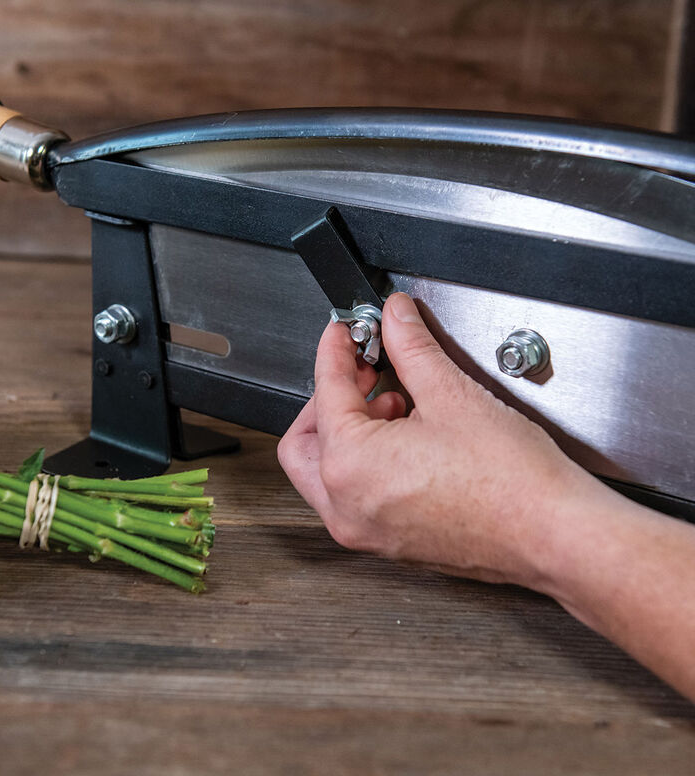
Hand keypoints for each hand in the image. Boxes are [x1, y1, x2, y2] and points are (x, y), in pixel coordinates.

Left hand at [277, 292, 593, 588]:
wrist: (555, 535)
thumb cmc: (512, 482)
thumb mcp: (452, 394)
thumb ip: (411, 347)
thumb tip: (396, 318)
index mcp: (349, 467)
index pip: (324, 391)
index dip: (335, 351)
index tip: (345, 332)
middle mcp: (346, 507)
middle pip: (304, 441)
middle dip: (329, 398)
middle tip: (362, 370)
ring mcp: (365, 531)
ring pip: (326, 472)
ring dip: (348, 431)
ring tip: (394, 403)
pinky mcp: (388, 542)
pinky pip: (354, 495)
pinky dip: (364, 462)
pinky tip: (405, 438)